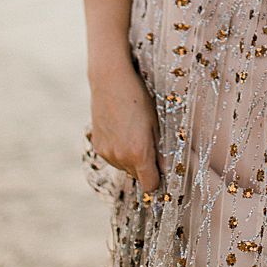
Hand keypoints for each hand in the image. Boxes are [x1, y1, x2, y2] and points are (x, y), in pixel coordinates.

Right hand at [88, 63, 160, 194]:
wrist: (110, 80)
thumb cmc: (138, 98)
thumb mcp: (156, 124)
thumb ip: (162, 152)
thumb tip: (169, 170)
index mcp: (138, 153)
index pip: (151, 185)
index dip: (158, 178)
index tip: (161, 167)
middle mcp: (120, 157)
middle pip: (137, 176)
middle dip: (144, 167)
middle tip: (148, 143)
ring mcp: (106, 152)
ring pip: (124, 167)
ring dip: (130, 159)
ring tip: (132, 133)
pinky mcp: (97, 145)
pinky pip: (112, 157)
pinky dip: (118, 151)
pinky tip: (120, 131)